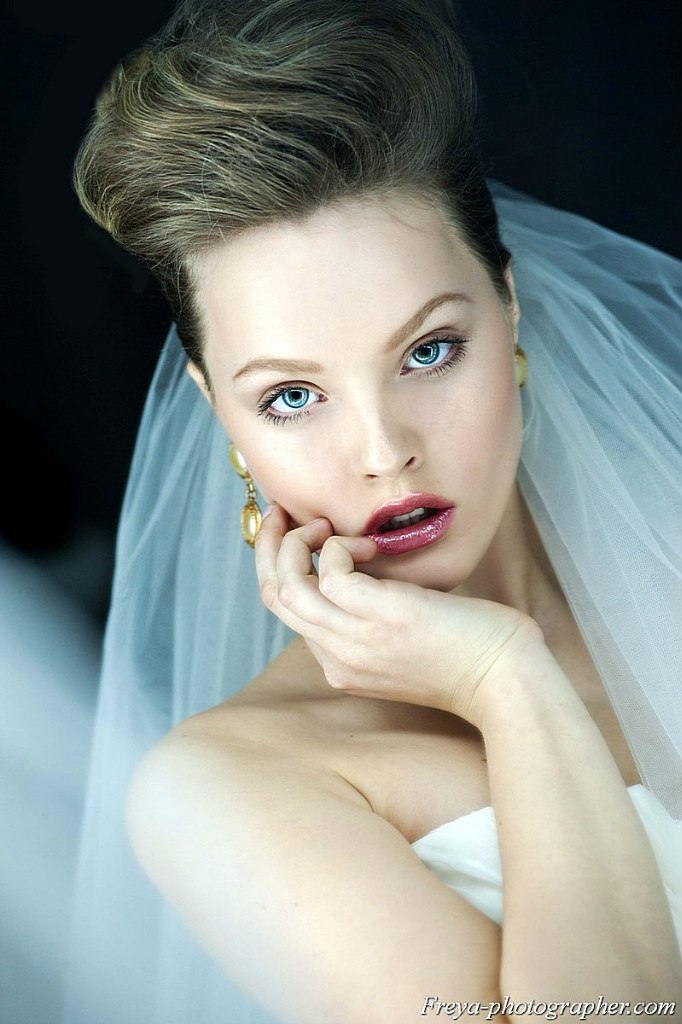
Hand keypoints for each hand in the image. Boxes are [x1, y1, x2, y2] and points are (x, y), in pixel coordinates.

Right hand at [255, 504, 542, 728]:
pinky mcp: (380, 617)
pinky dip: (339, 547)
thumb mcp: (404, 643)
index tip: (294, 534)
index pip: (287, 611)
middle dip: (270, 546)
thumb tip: (363, 568)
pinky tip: (370, 544)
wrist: (505, 682)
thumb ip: (374, 617)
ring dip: (296, 543)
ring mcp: (355, 641)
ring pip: (287, 586)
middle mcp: (338, 657)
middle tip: (282, 513)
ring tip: (323, 525)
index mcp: (340, 665)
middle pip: (274, 596)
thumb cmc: (470, 656)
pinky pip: (330, 573)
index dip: (281, 565)